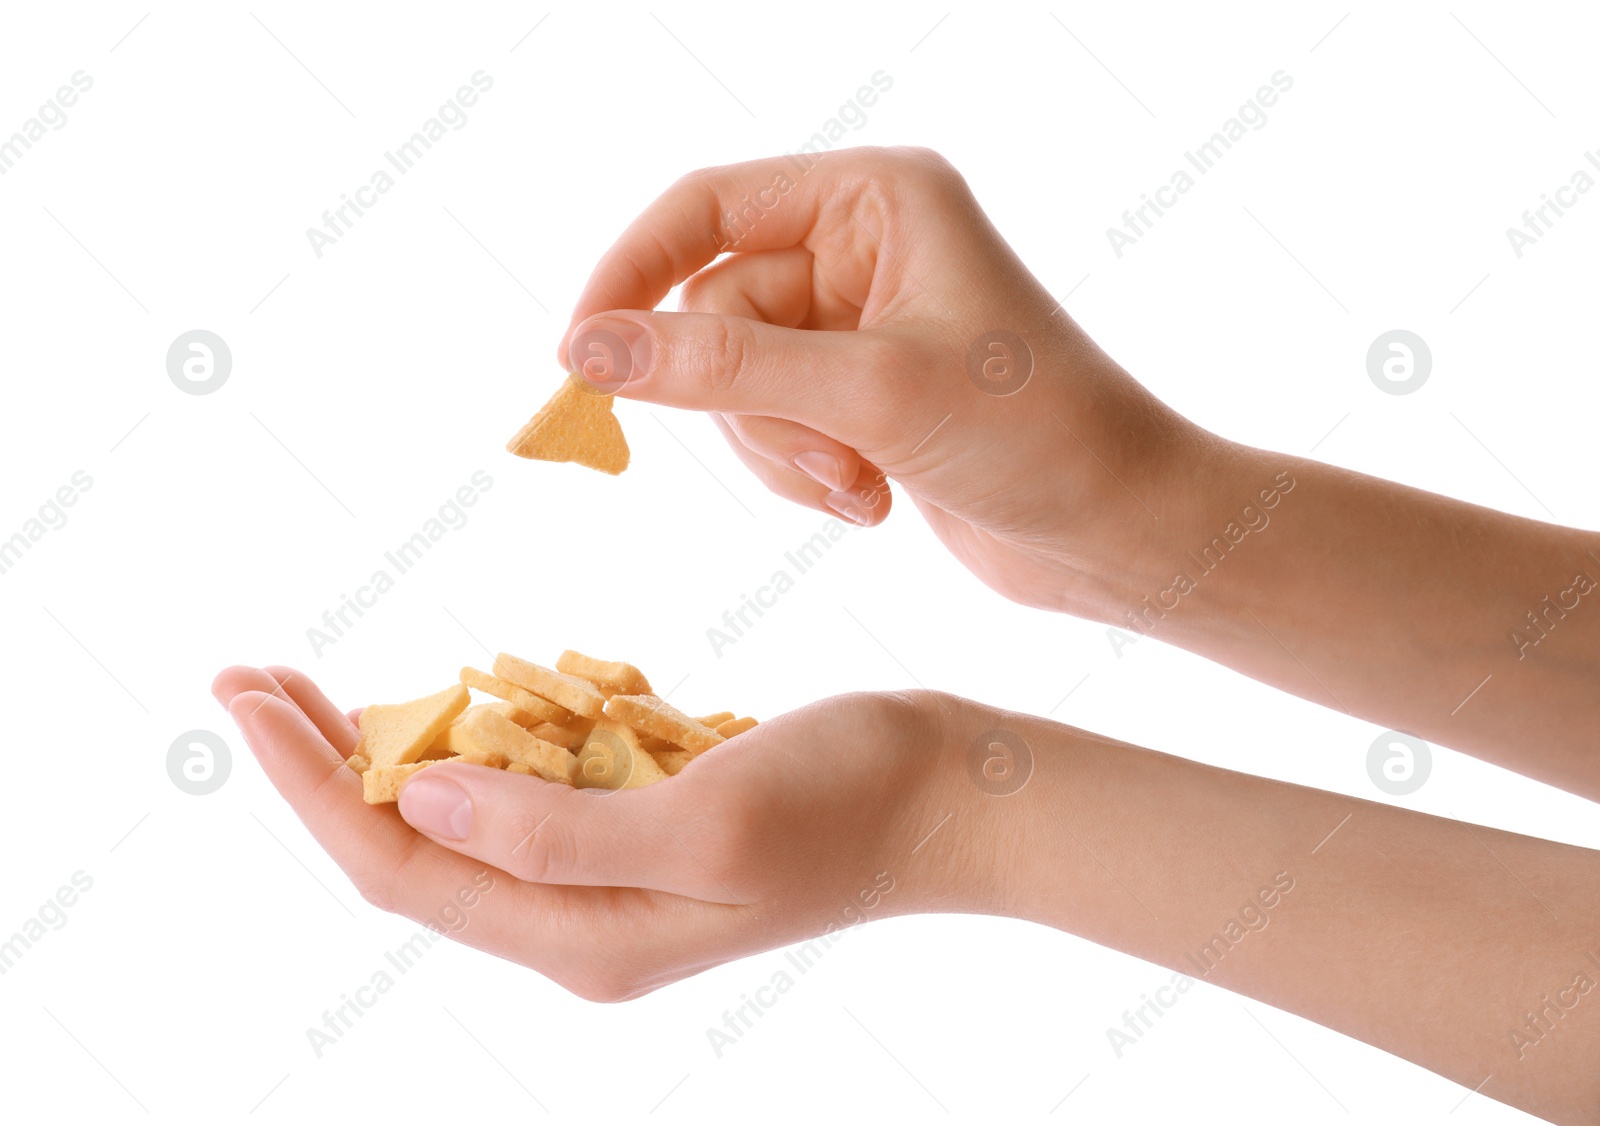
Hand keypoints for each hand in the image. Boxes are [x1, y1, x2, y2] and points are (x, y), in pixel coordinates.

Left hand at [211, 665, 980, 1000]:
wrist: (952, 795)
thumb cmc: (849, 801)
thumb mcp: (702, 819)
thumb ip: (554, 829)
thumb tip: (415, 796)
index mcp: (583, 933)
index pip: (399, 867)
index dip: (310, 785)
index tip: (245, 695)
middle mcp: (580, 919)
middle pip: (408, 847)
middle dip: (319, 764)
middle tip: (247, 675)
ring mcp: (610, 876)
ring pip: (457, 818)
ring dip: (383, 746)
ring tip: (313, 683)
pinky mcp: (639, 825)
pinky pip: (524, 789)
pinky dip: (472, 736)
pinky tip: (447, 690)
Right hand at [557, 146, 1207, 615]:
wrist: (1124, 532)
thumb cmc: (1038, 437)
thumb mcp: (870, 394)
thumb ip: (722, 368)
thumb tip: (588, 353)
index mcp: (875, 197)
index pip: (705, 208)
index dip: (630, 277)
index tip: (578, 358)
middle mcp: (862, 245)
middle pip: (715, 311)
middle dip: (753, 406)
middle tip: (822, 459)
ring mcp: (859, 322)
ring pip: (736, 383)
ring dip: (782, 452)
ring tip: (861, 486)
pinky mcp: (860, 392)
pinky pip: (772, 426)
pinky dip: (804, 474)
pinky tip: (875, 501)